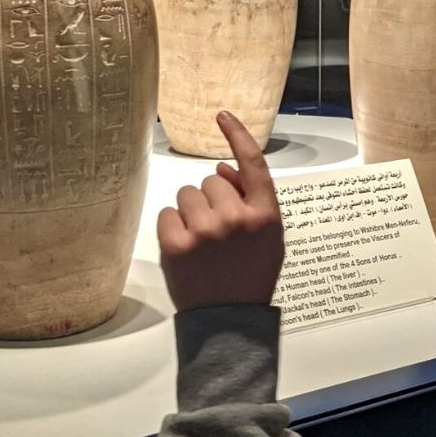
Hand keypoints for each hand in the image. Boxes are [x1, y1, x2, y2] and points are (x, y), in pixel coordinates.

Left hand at [158, 111, 283, 311]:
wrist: (230, 321)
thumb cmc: (250, 275)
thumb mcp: (268, 238)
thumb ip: (251, 200)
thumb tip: (221, 168)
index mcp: (266, 215)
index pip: (253, 163)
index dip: (237, 134)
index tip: (221, 115)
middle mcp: (238, 218)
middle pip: (211, 180)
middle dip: (211, 199)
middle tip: (217, 231)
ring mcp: (206, 231)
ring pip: (187, 194)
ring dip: (190, 211)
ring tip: (201, 241)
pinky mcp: (178, 245)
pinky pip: (167, 214)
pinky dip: (173, 227)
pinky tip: (185, 248)